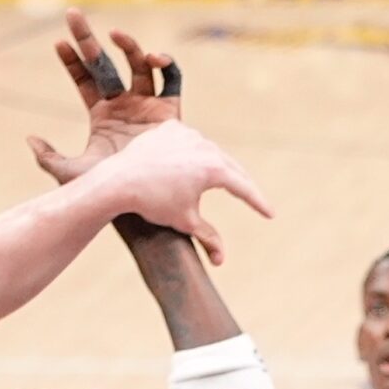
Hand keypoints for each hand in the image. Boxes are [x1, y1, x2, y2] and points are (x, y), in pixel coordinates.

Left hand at [28, 15, 183, 183]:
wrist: (140, 204)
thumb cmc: (106, 192)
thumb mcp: (70, 175)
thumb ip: (48, 157)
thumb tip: (29, 139)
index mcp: (101, 115)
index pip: (85, 80)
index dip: (72, 60)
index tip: (58, 43)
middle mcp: (124, 105)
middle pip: (105, 63)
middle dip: (89, 39)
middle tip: (73, 14)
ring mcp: (147, 106)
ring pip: (138, 65)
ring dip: (129, 46)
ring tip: (115, 34)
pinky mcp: (170, 112)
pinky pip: (172, 80)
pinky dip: (167, 65)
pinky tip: (154, 58)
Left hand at [89, 118, 270, 266]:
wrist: (118, 182)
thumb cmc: (152, 204)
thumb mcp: (184, 222)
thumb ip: (207, 238)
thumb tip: (221, 260)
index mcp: (214, 169)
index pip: (243, 188)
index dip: (258, 203)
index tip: (270, 214)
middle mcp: (205, 146)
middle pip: (230, 166)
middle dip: (241, 184)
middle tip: (252, 198)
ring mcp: (188, 133)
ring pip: (208, 151)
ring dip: (215, 164)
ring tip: (222, 178)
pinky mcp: (170, 128)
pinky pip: (186, 141)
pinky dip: (191, 152)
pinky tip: (192, 161)